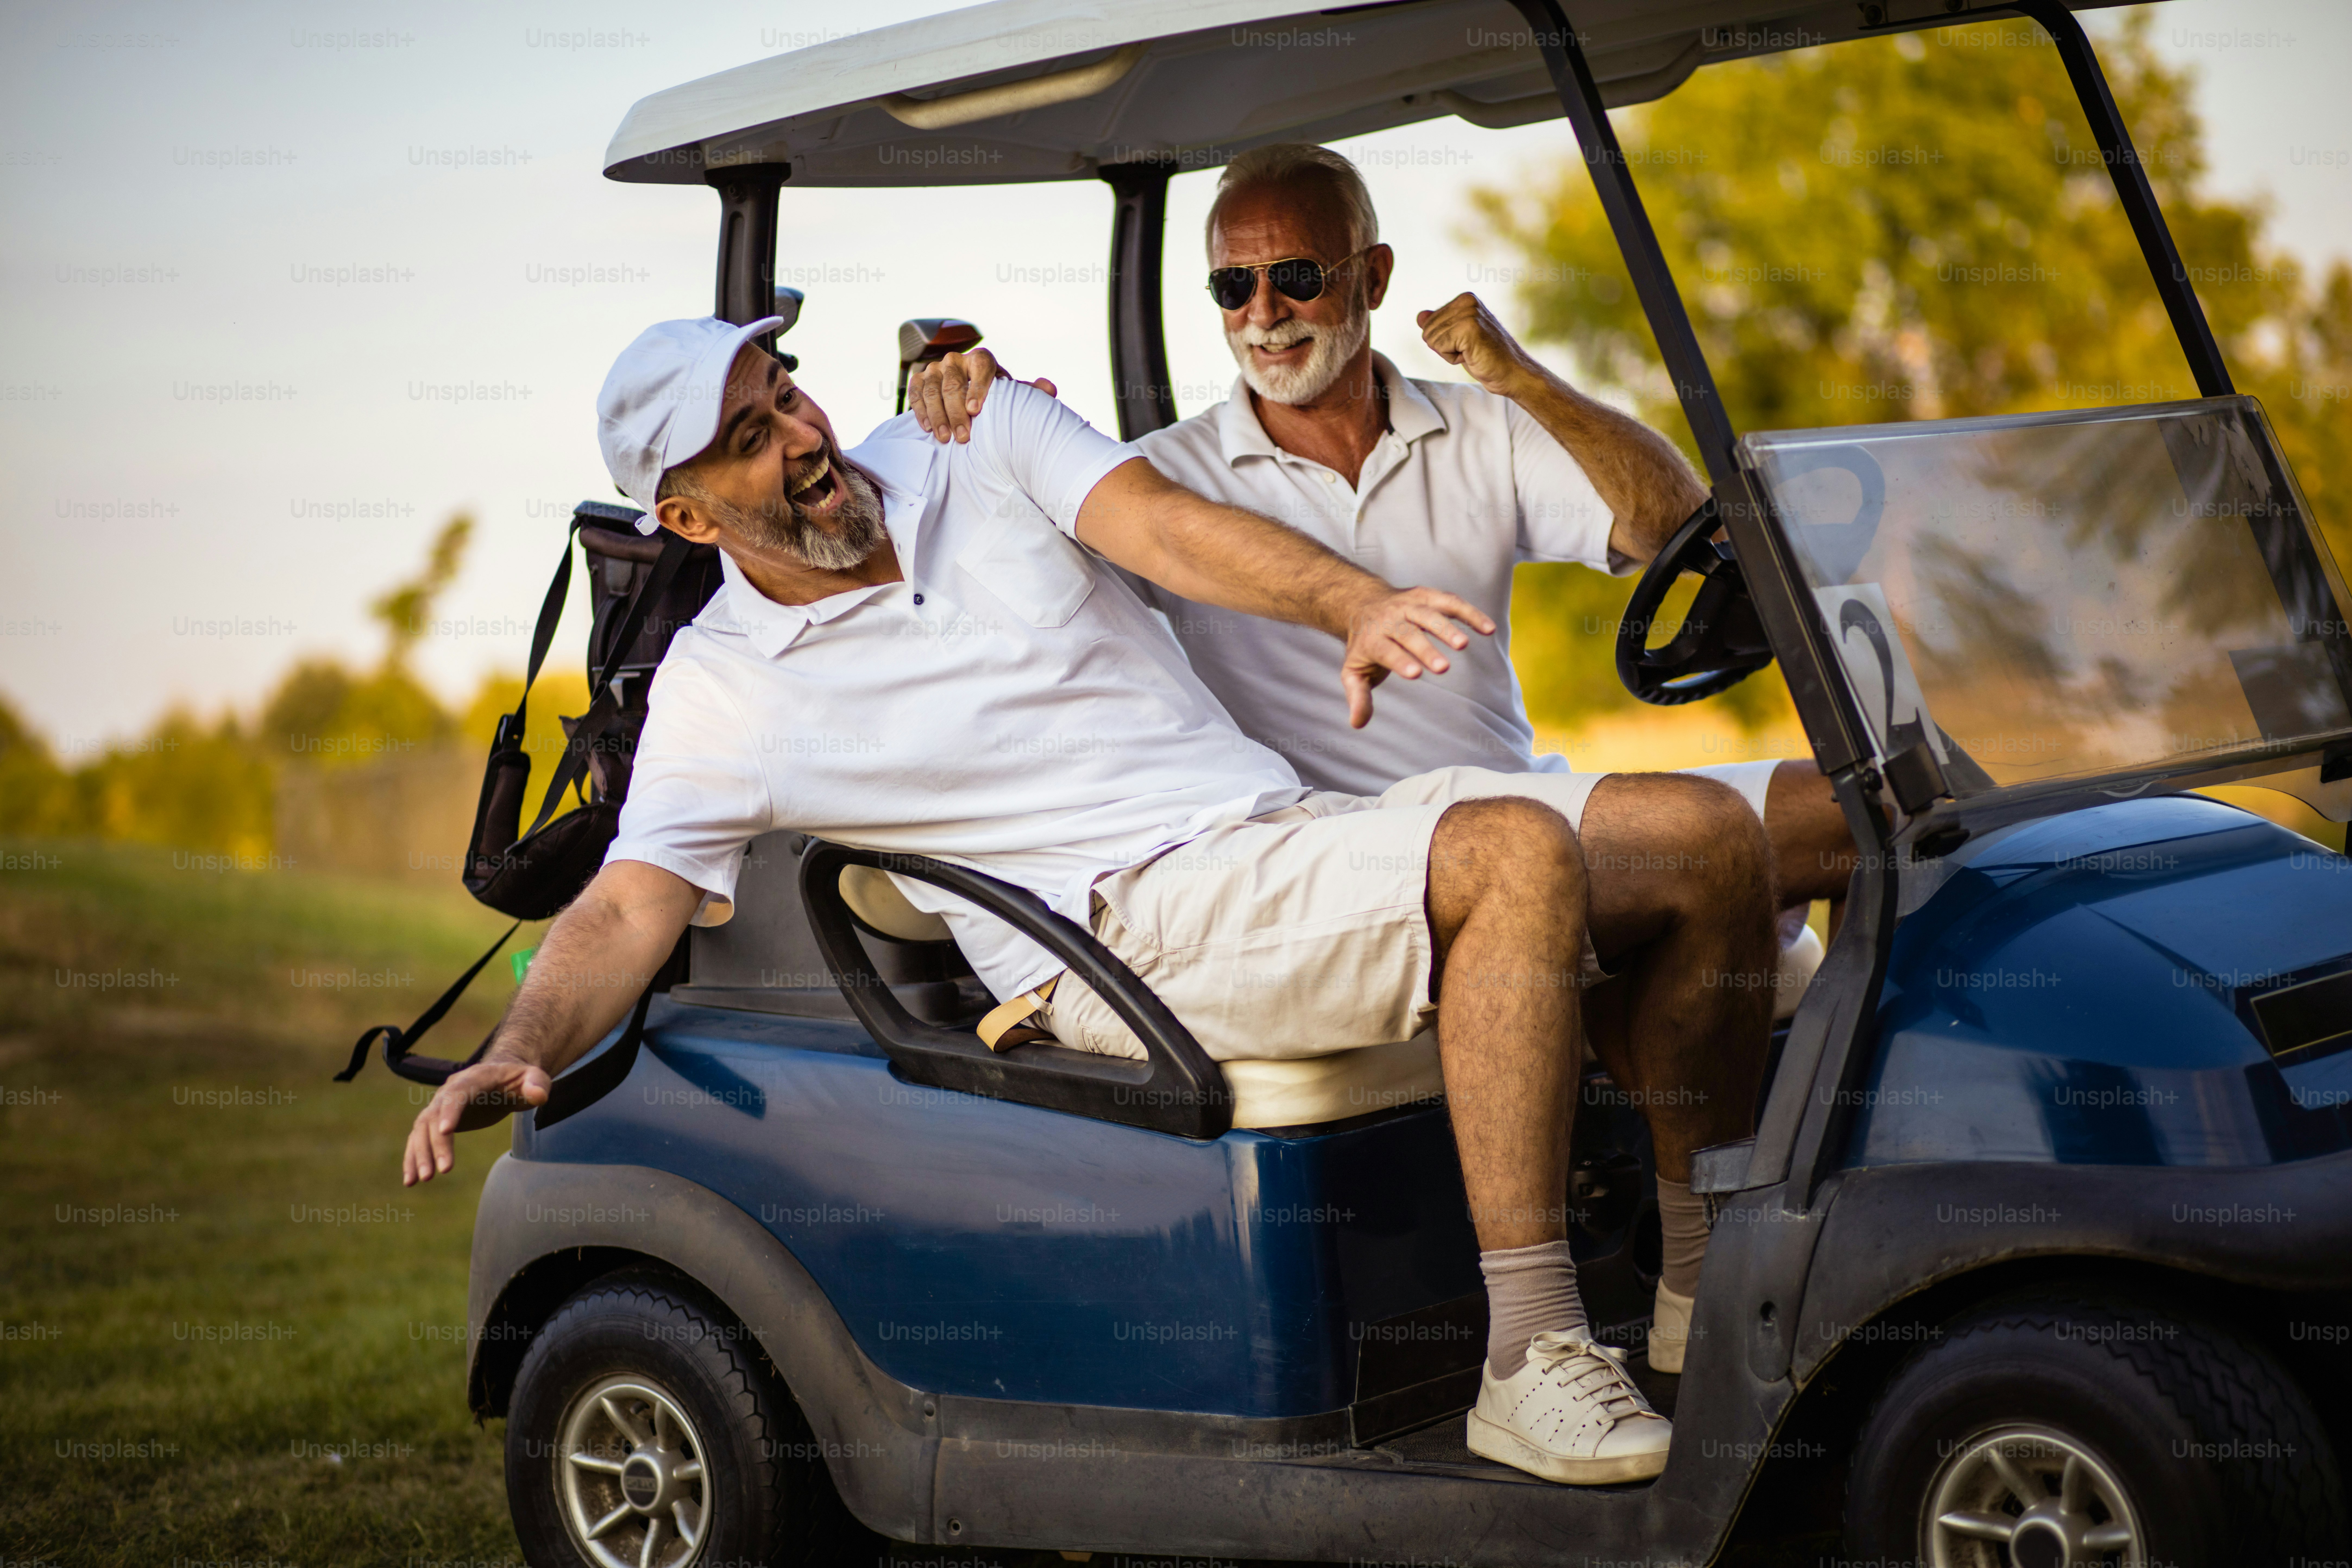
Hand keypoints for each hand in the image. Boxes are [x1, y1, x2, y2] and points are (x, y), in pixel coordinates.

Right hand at [402, 1056, 550, 1186]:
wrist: (502, 1077)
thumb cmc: (520, 1079)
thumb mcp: (534, 1078)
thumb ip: (537, 1084)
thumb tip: (540, 1095)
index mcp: (473, 1078)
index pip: (458, 1093)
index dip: (451, 1111)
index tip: (446, 1131)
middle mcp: (450, 1090)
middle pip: (435, 1116)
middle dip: (435, 1144)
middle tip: (440, 1172)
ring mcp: (440, 1106)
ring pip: (422, 1129)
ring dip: (418, 1154)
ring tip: (417, 1181)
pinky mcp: (437, 1121)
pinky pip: (419, 1139)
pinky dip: (413, 1157)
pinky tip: (410, 1180)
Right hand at [907, 348, 1056, 443]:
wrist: (968, 397)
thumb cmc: (993, 398)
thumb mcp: (1010, 396)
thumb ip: (1028, 393)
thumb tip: (1051, 389)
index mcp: (980, 360)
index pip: (980, 366)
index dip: (978, 387)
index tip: (975, 410)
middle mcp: (956, 361)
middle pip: (952, 382)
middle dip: (956, 411)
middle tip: (963, 437)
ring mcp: (935, 369)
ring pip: (932, 389)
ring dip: (938, 415)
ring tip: (945, 438)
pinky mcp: (919, 380)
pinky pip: (915, 393)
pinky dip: (920, 410)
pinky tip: (927, 428)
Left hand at [1340, 586, 1495, 727]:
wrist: (1362, 604)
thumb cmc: (1364, 646)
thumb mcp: (1354, 672)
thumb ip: (1359, 696)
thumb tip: (1357, 724)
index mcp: (1373, 639)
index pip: (1386, 650)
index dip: (1400, 660)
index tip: (1415, 674)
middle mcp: (1390, 619)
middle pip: (1409, 633)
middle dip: (1426, 649)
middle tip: (1443, 668)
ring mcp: (1409, 605)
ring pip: (1429, 613)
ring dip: (1447, 628)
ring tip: (1463, 645)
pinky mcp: (1426, 596)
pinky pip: (1450, 602)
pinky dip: (1470, 613)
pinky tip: (1489, 629)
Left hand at [1416, 293, 1537, 397]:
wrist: (1512, 372)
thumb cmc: (1486, 357)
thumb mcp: (1458, 338)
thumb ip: (1440, 325)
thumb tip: (1420, 316)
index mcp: (1465, 299)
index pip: (1428, 322)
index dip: (1444, 341)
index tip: (1467, 343)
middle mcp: (1467, 301)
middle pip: (1427, 330)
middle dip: (1444, 347)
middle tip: (1470, 350)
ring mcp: (1469, 313)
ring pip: (1431, 339)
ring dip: (1449, 353)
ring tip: (1473, 352)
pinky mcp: (1469, 327)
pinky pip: (1440, 347)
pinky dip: (1452, 358)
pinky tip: (1472, 355)